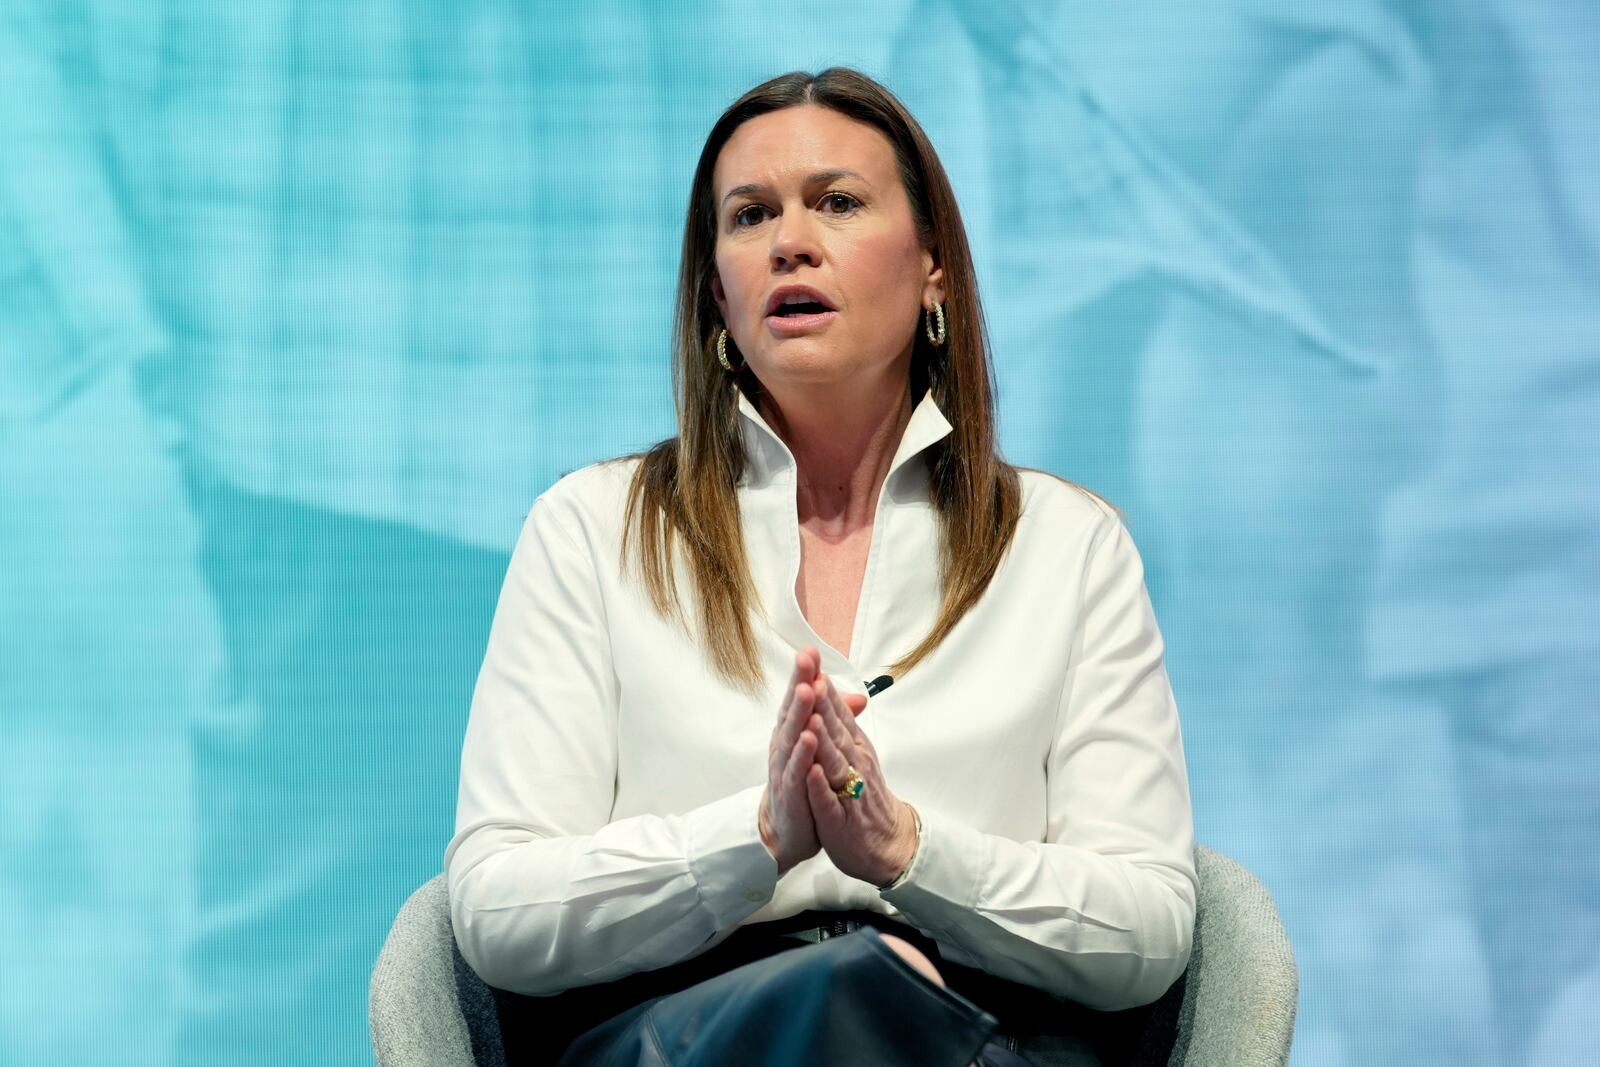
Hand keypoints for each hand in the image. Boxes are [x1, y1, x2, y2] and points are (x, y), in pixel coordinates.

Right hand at [758, 647, 825, 875]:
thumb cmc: (803, 782)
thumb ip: (836, 721)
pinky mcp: (790, 792)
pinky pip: (796, 771)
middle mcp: (785, 745)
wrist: (787, 828)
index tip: (811, 650)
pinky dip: (802, 755)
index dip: (805, 675)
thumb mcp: (819, 748)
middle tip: (805, 659)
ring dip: (800, 713)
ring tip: (807, 691)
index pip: (800, 698)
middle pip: (793, 709)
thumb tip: (858, 697)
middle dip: (800, 684)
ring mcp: (785, 767)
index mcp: (793, 732)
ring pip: (792, 736)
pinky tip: (808, 740)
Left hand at [804, 673, 916, 885]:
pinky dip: (821, 786)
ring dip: (823, 740)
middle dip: (821, 704)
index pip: (837, 712)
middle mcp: (855, 763)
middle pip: (835, 730)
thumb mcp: (856, 752)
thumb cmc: (866, 795)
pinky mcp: (840, 819)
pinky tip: (812, 772)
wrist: (887, 842)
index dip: (823, 688)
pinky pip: (829, 800)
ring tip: (811, 719)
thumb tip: (827, 685)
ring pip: (834, 762)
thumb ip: (842, 720)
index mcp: (855, 746)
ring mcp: (848, 791)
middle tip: (810, 677)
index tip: (811, 662)